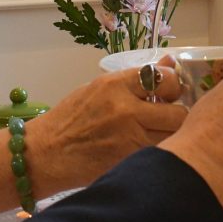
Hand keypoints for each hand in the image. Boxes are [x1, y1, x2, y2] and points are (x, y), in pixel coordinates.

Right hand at [28, 57, 186, 196]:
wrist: (44, 153)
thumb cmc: (71, 119)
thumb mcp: (99, 88)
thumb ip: (137, 79)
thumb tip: (171, 60)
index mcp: (114, 85)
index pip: (164, 77)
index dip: (174, 86)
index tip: (169, 92)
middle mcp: (124, 110)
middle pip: (178, 112)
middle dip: (178, 114)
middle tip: (168, 117)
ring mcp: (128, 138)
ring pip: (173, 136)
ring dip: (172, 135)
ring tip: (160, 133)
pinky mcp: (129, 161)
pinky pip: (160, 153)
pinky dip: (161, 151)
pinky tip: (150, 149)